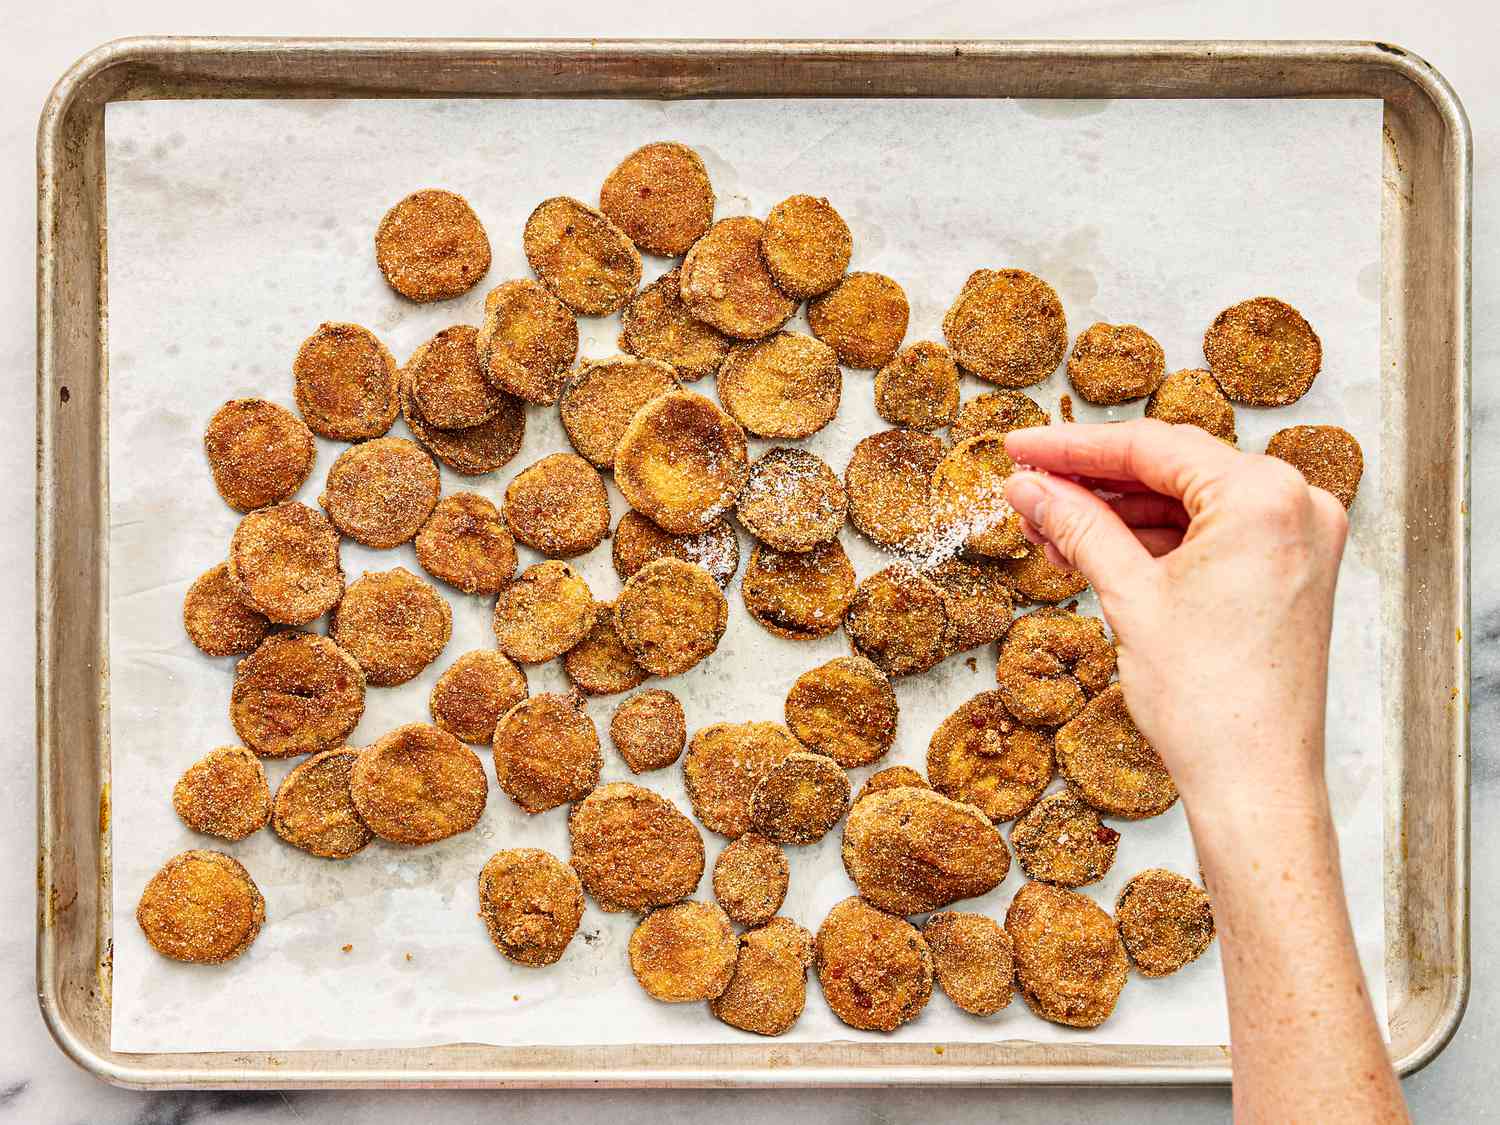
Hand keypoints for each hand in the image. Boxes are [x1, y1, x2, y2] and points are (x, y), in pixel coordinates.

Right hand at [1001, 418, 1349, 816]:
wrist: (1256, 782)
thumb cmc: (1210, 702)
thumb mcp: (1129, 597)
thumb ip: (1077, 526)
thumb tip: (1030, 486)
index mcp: (1264, 496)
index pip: (1151, 447)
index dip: (1072, 447)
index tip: (1020, 447)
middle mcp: (1294, 503)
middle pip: (1172, 467)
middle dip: (1093, 481)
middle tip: (1029, 487)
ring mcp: (1298, 537)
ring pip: (1188, 500)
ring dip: (1120, 513)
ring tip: (1053, 531)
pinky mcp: (1289, 569)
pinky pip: (1212, 532)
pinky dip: (1156, 540)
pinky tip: (1100, 551)